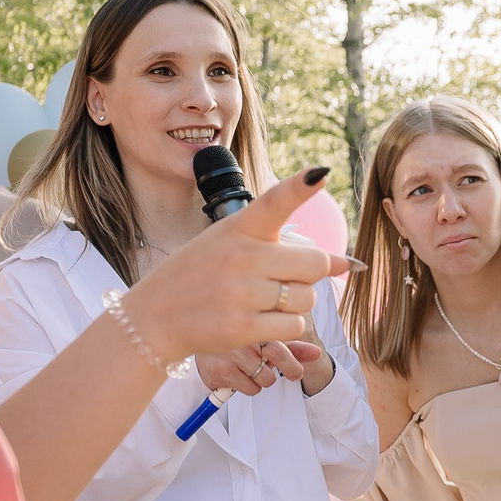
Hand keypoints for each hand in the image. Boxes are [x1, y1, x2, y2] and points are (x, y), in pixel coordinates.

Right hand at [130, 170, 352, 360]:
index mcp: (238, 227)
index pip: (275, 201)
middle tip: (285, 279)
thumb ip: (280, 246)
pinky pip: (294, 326)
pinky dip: (286, 326)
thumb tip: (346, 263)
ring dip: (296, 303)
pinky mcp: (242, 327)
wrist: (154, 316)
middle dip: (310, 275)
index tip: (322, 173)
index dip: (300, 187)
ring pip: (307, 298)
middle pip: (314, 264)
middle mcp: (242, 257)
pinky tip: (260, 320)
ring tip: (264, 301)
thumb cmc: (199, 275)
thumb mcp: (227, 243)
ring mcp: (242, 293)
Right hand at [195, 340, 318, 396]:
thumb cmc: (238, 338)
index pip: (281, 346)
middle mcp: (242, 337)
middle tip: (285, 371)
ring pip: (264, 380)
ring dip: (262, 378)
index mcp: (255, 322)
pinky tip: (237, 373)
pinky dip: (248, 385)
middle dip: (287, 369)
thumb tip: (316, 353)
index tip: (295, 370)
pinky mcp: (218, 372)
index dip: (292, 361)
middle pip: (276, 360)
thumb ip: (293, 346)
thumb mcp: (266, 337)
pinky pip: (249, 388)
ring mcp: (229, 354)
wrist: (199, 339)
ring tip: (250, 367)